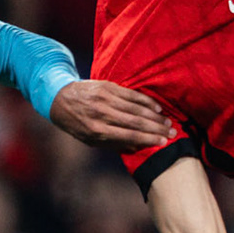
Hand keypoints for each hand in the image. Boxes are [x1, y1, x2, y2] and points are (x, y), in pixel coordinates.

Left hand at [49, 80, 176, 150]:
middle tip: (173, 133)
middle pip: (136, 122)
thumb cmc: (77, 124)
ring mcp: (106, 99)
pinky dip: (146, 101)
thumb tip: (138, 146)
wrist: (60, 98)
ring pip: (136, 108)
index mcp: (97, 130)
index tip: (163, 143)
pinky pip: (131, 95)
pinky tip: (157, 108)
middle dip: (157, 129)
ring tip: (168, 122)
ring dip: (155, 116)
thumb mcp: (90, 140)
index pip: (128, 136)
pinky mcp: (108, 86)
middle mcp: (102, 114)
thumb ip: (113, 144)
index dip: (148, 139)